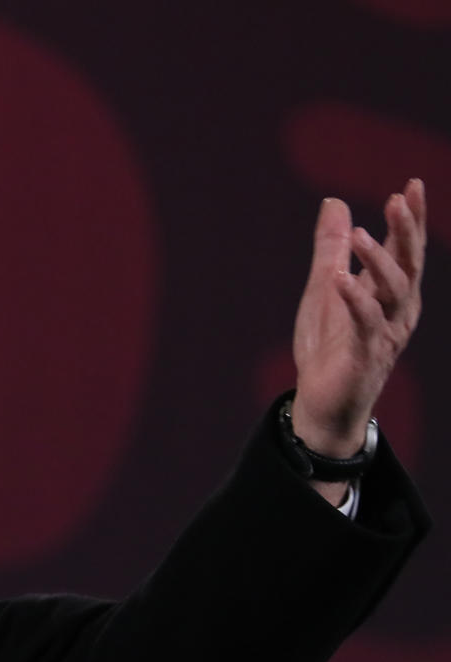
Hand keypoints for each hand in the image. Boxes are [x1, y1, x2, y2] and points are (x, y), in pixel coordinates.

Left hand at [290, 180, 425, 461]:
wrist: (321, 402)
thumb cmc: (329, 345)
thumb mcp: (324, 287)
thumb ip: (330, 247)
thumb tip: (335, 201)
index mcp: (390, 291)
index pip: (406, 248)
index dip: (411, 218)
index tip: (413, 185)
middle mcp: (397, 309)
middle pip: (410, 263)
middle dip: (407, 230)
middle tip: (400, 199)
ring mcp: (386, 332)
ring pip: (395, 290)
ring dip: (379, 260)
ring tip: (358, 235)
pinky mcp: (366, 355)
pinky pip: (366, 324)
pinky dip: (356, 300)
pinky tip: (342, 280)